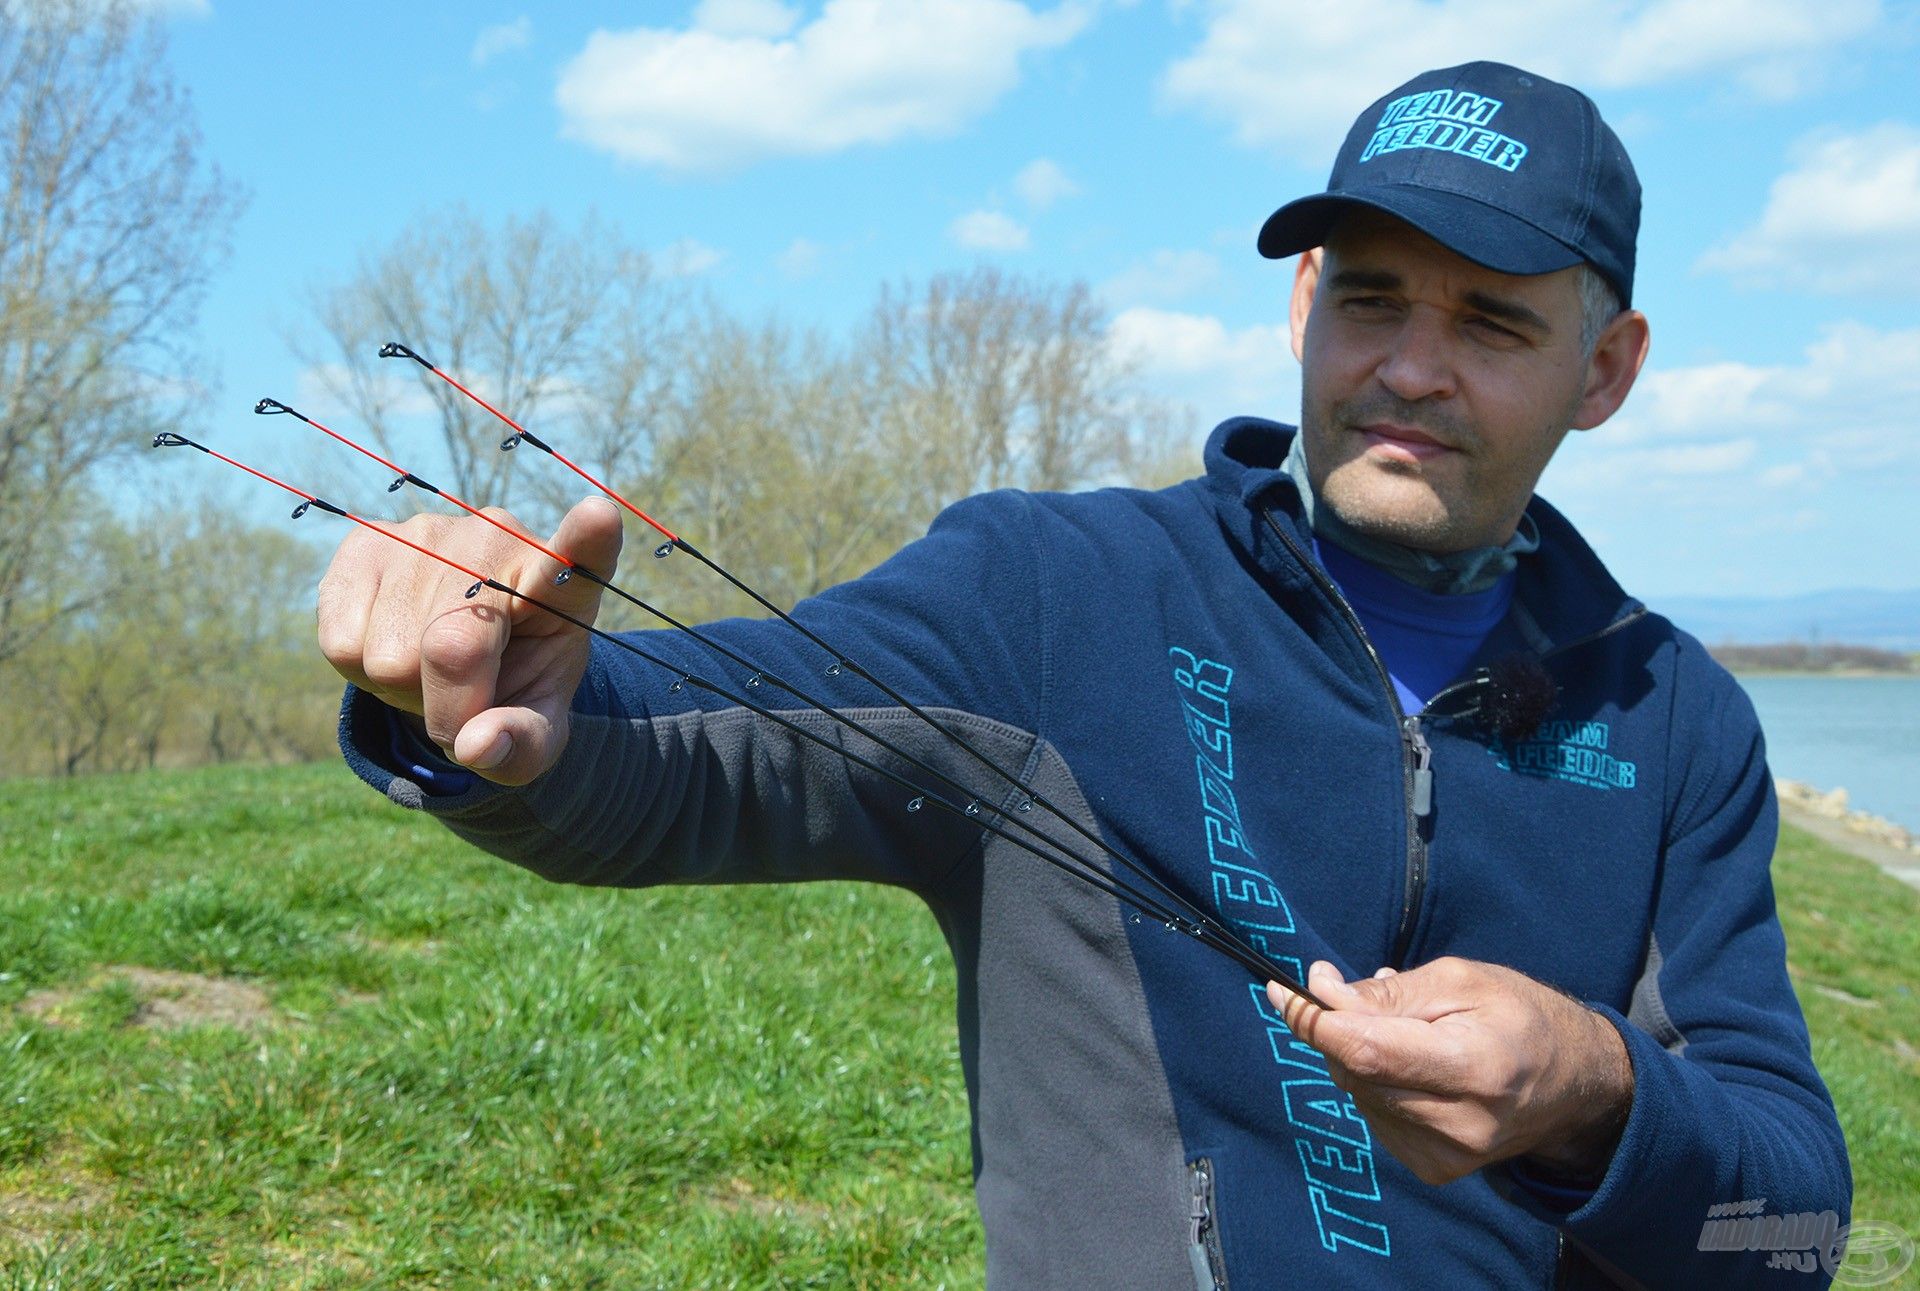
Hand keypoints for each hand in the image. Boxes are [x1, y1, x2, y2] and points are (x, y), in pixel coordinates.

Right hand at [317, 496, 624, 785]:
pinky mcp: (366, 541)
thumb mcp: (536, 727)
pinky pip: (340, 641)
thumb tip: (477, 746)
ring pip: (388, 655)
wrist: (456, 652)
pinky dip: (359, 668)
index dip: (587, 540)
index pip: (579, 558)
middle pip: (450, 649)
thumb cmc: (511, 683)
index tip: (598, 517)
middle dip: (448, 702)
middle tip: (467, 689)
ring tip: (429, 661)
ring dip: (403, 685)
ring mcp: (428, 532)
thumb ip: (522, 746)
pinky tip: (392, 639)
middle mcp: (496, 540)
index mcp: (563, 584)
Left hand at [1268, 957, 1632, 1186]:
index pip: (1367, 1052)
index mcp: (1475, 1068)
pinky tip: (1408, 1064)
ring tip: (1403, 1029)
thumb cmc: (1519, 1016)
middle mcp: (1459, 1124)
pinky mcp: (1434, 1168)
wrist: (1573, 1084)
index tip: (1281, 991)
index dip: (1315, 1022)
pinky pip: (1374, 1114)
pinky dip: (1375, 1083)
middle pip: (1356, 1074)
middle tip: (1346, 992)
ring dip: (1357, 1055)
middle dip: (1334, 1029)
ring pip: (1359, 1094)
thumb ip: (1387, 993)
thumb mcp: (1460, 980)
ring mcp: (1446, 1155)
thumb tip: (1320, 992)